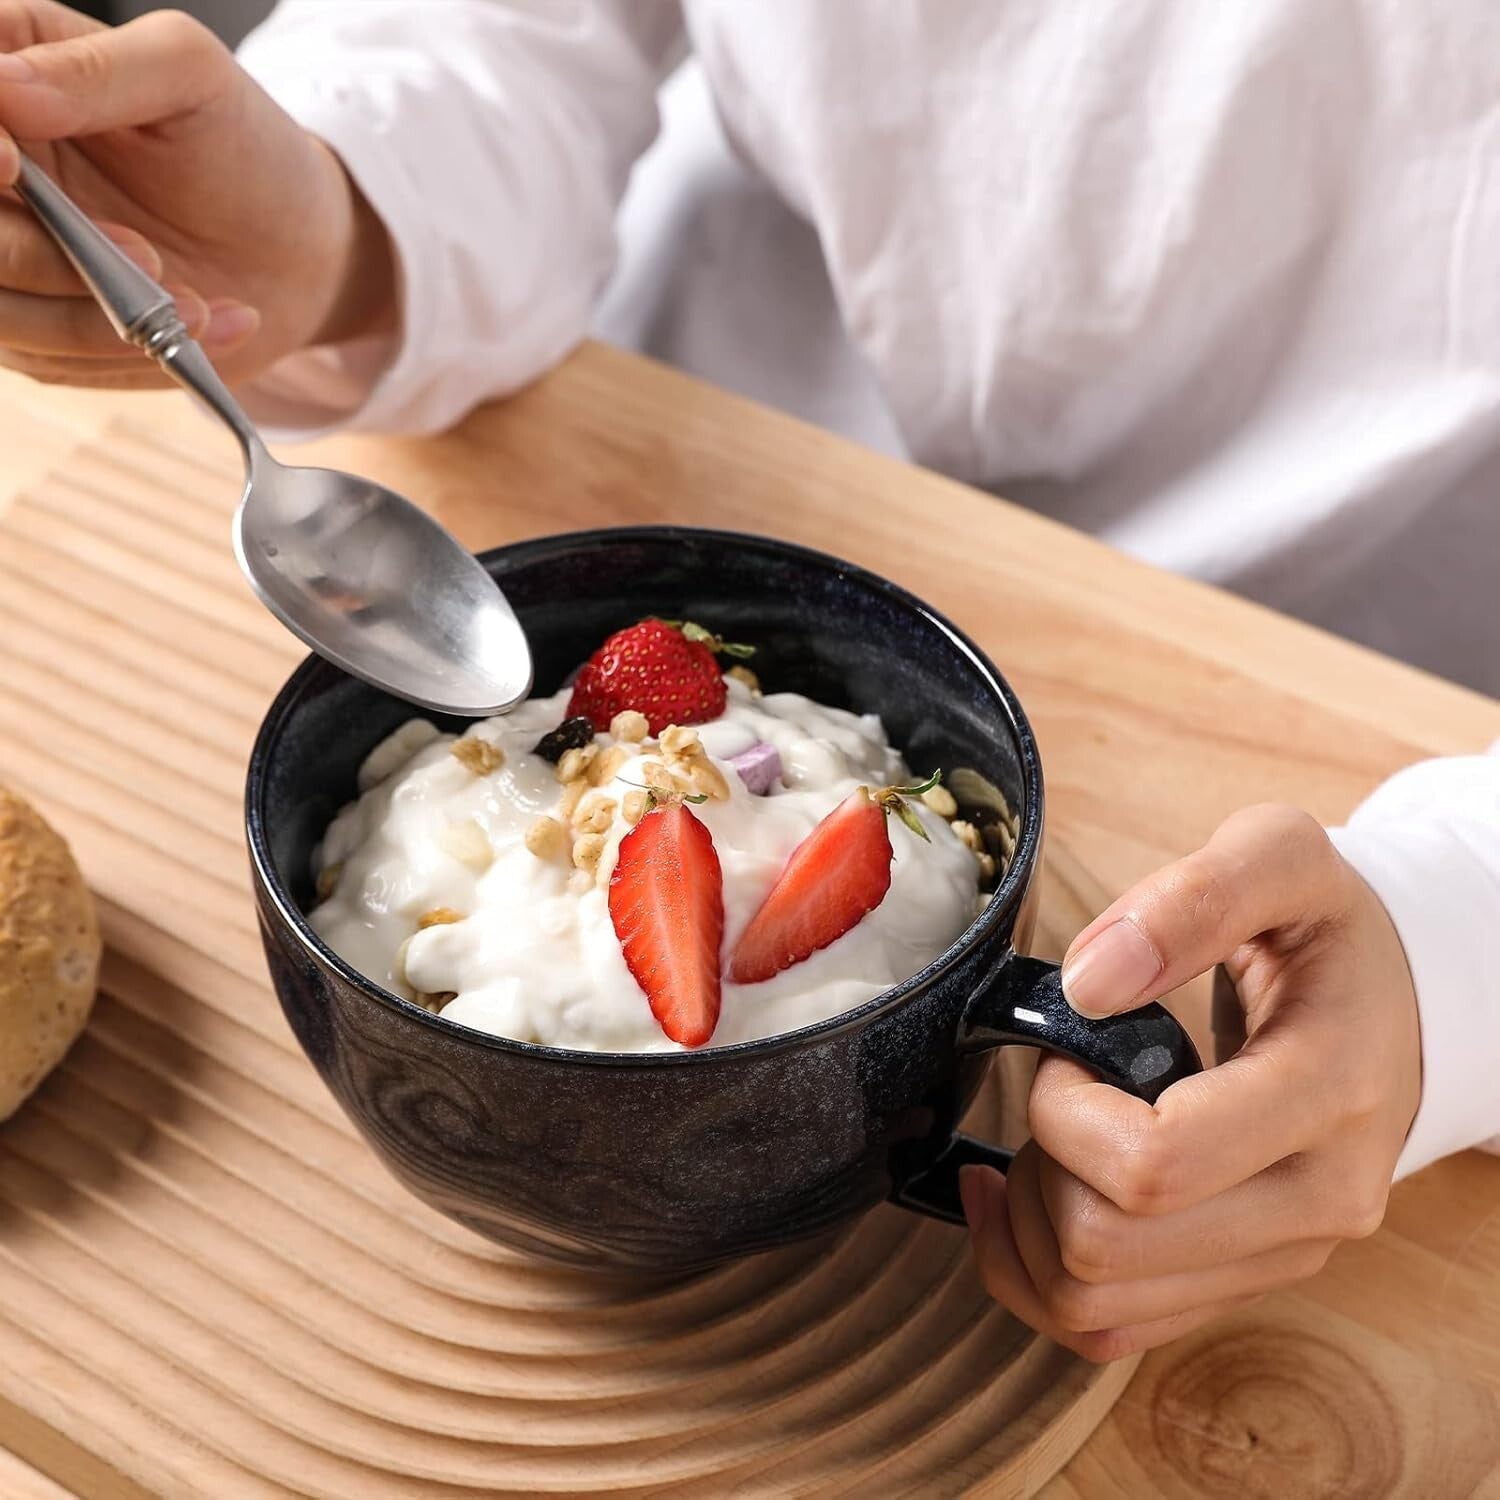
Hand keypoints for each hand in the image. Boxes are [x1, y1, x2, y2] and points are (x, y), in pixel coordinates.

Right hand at [0, 1, 392, 388]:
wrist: (298, 244)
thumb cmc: (241, 144)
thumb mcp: (188, 75)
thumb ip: (95, 72)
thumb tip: (3, 87)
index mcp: (3, 82)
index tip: (13, 166)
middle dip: (42, 258)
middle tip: (149, 257)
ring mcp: (9, 257)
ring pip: (3, 314)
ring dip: (96, 322)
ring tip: (196, 304)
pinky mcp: (43, 329)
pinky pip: (53, 361)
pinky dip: (134, 355)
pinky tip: (208, 323)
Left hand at [960, 804, 1420, 1360]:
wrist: (1393, 1000)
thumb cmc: (1326, 928)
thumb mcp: (1281, 859)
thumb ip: (1193, 897)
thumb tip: (1090, 983)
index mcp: (1327, 1093)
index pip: (1155, 1162)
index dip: (1065, 1108)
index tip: (1063, 1046)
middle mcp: (1317, 1199)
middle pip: (1108, 1246)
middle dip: (1038, 1162)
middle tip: (1052, 1087)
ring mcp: (1283, 1252)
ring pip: (1092, 1302)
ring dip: (1027, 1221)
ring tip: (1037, 1139)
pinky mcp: (1243, 1277)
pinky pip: (1106, 1329)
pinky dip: (1033, 1271)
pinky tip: (1018, 1196)